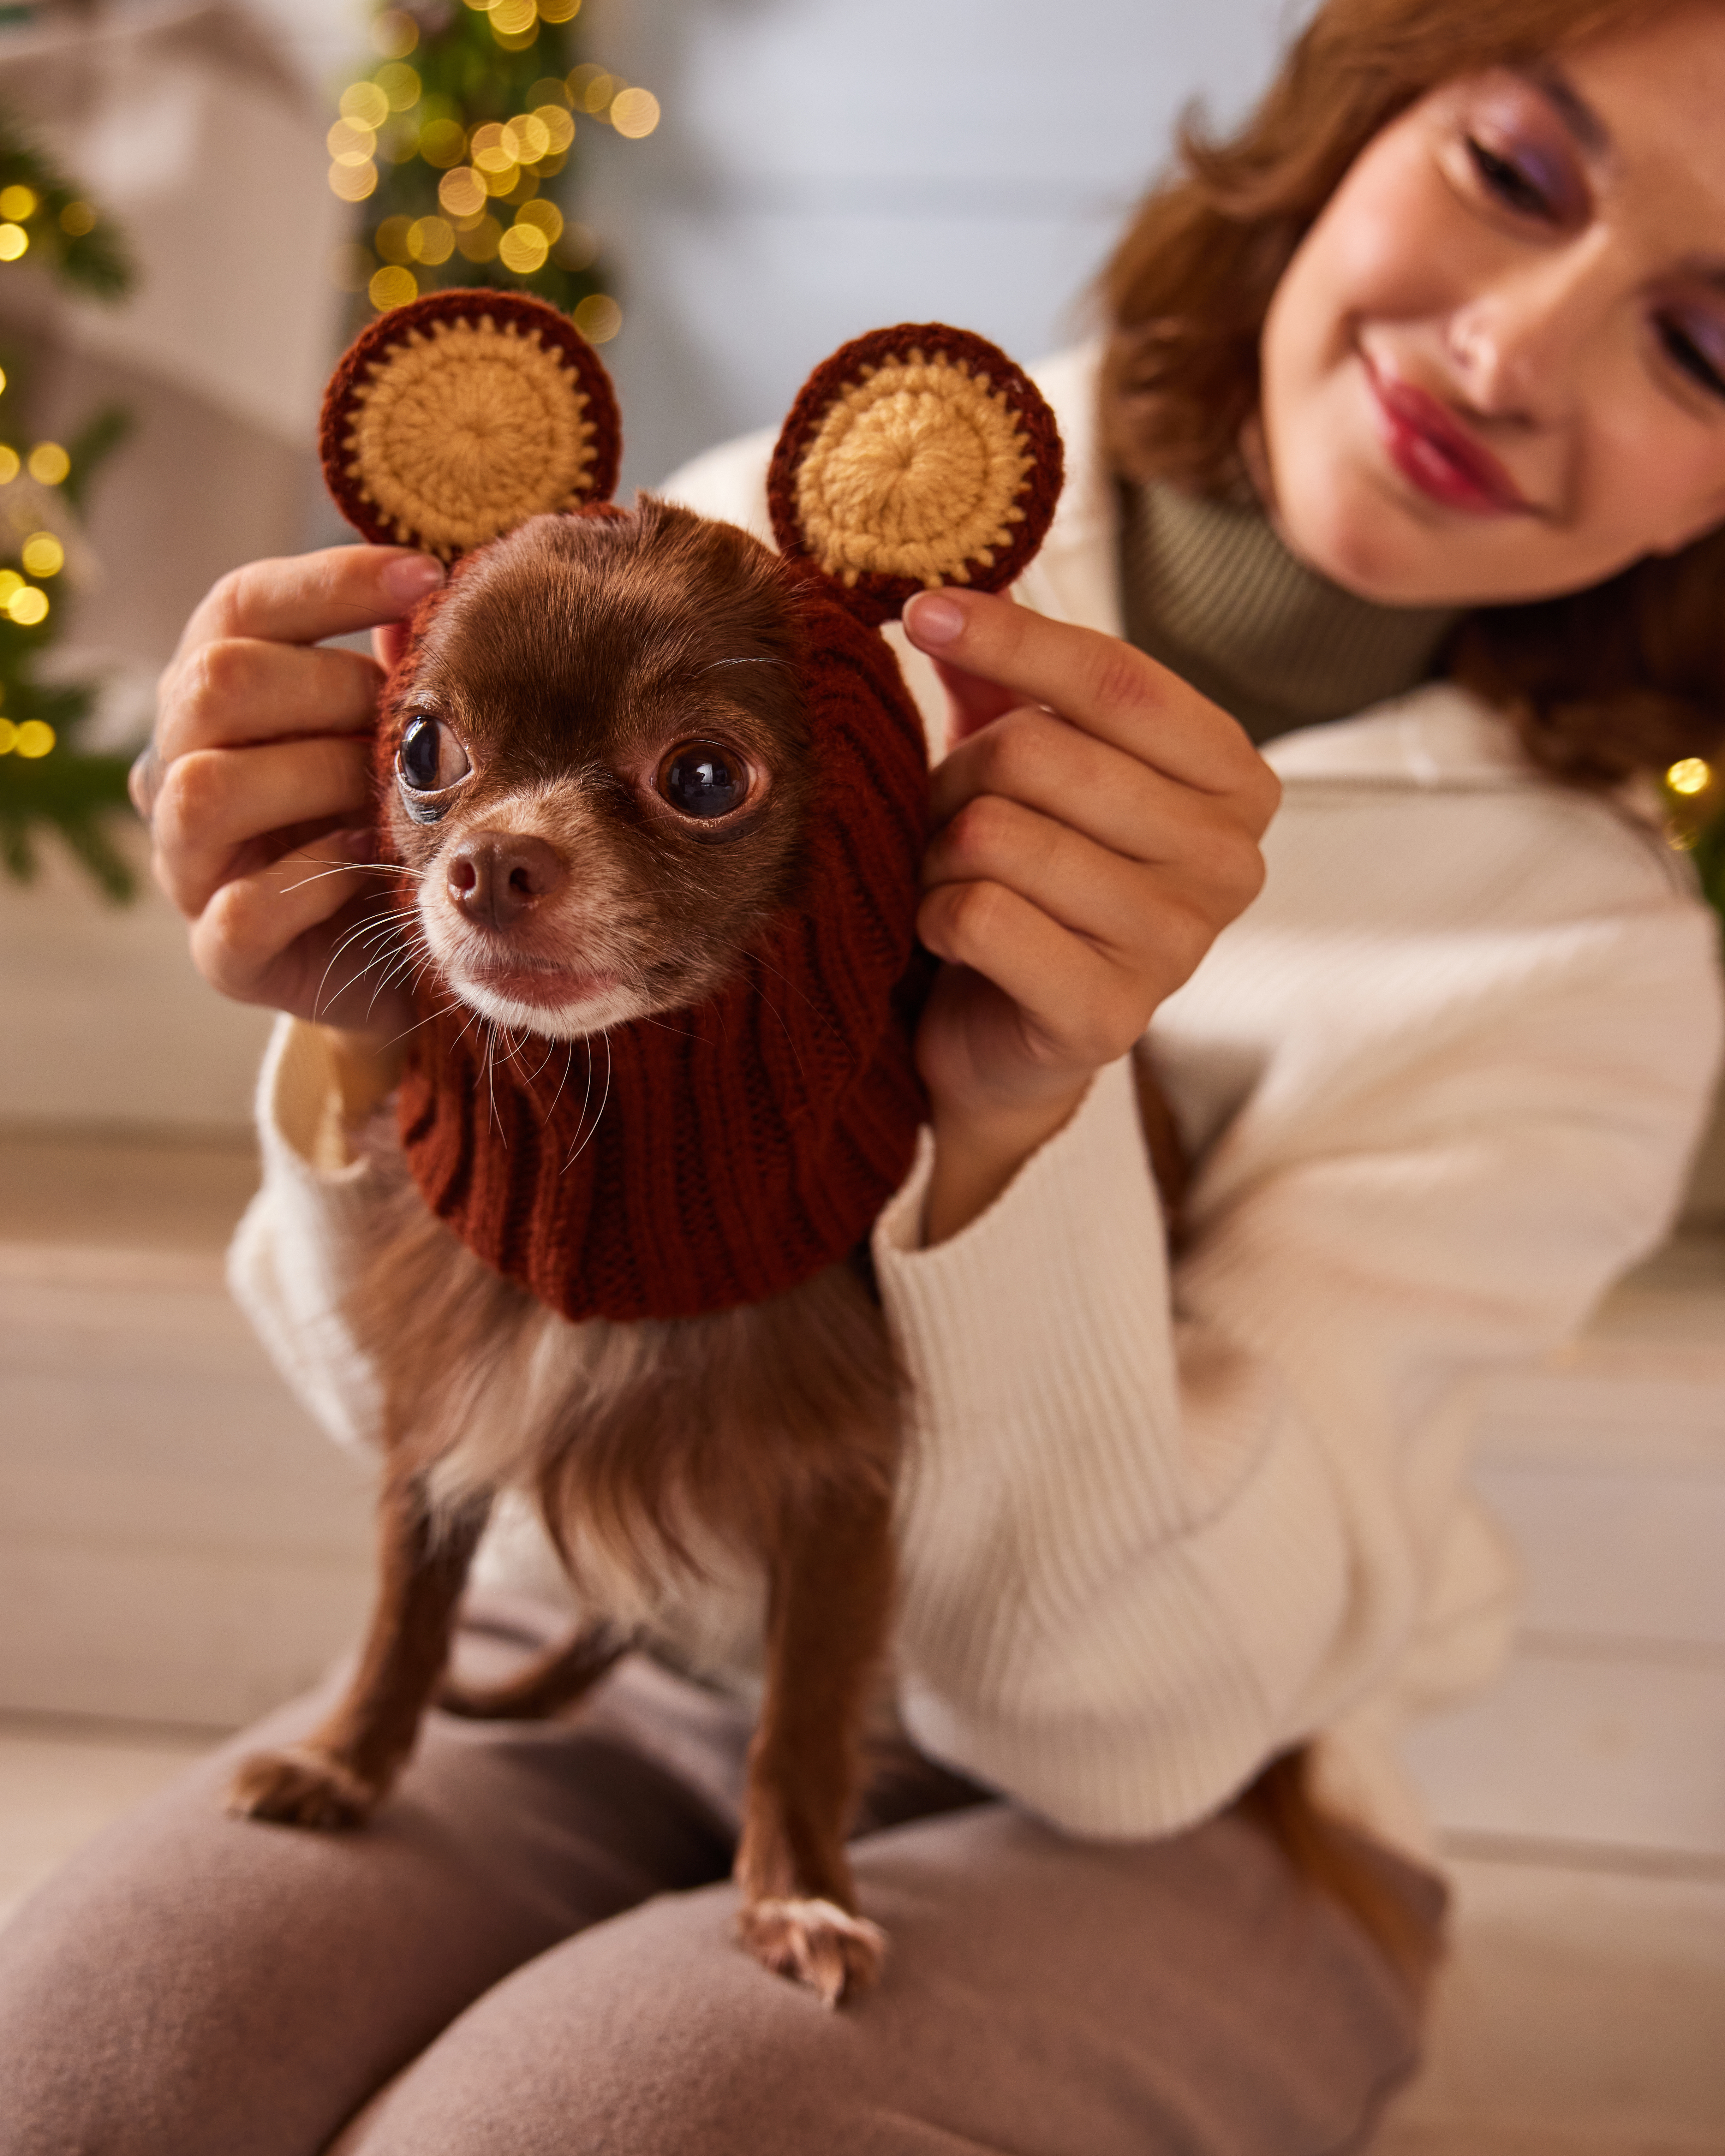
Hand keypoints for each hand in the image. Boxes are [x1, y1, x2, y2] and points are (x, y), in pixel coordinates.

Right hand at [142, 545, 444, 1038]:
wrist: (411, 958)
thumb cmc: (400, 827)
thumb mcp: (404, 739)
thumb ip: (398, 673)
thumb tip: (425, 590)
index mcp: (214, 701)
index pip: (237, 608)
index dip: (330, 582)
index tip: (428, 578)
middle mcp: (177, 773)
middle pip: (214, 685)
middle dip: (330, 692)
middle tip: (409, 728)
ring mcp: (188, 869)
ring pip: (206, 790)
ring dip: (317, 779)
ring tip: (388, 799)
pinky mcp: (220, 957)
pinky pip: (240, 908)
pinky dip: (314, 880)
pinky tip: (371, 866)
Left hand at [901, 588, 1278, 1242]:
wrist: (1002, 1034)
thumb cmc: (1024, 878)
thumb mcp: (1026, 764)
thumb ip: (1006, 677)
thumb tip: (946, 591)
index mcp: (1235, 779)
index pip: (1116, 678)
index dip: (1011, 636)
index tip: (922, 611)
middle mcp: (1230, 862)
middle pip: (1040, 755)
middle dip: (959, 778)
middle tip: (943, 816)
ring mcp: (1178, 947)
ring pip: (997, 837)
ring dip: (940, 853)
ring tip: (949, 877)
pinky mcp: (1109, 1017)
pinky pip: (981, 917)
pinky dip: (935, 916)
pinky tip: (948, 935)